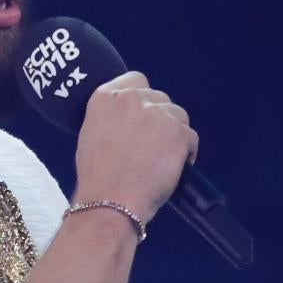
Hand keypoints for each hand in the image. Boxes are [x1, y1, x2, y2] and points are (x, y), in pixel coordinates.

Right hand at [73, 71, 197, 223]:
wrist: (110, 202)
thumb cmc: (97, 177)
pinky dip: (185, 153)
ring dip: (173, 134)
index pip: (135, 80)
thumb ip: (110, 117)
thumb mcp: (91, 134)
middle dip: (158, 118)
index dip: (141, 99)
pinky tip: (170, 168)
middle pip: (160, 98)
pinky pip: (190, 137)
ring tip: (159, 159)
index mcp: (105, 97)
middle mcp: (133, 99)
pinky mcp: (179, 132)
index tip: (139, 117)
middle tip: (148, 146)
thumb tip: (130, 118)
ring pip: (178, 116)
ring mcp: (158, 114)